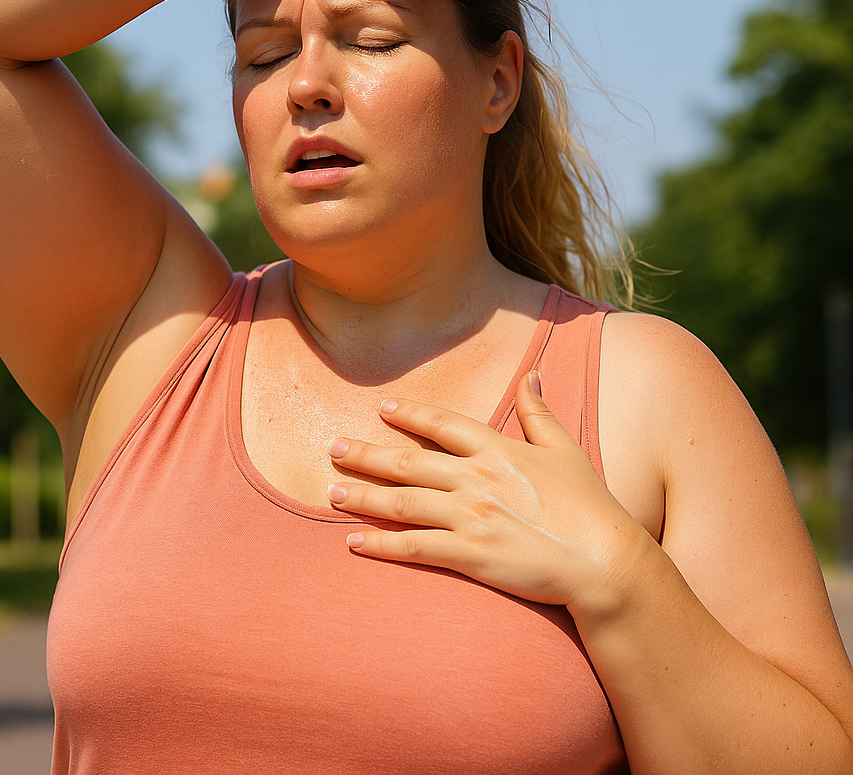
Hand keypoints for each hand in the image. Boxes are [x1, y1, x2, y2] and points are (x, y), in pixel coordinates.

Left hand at [325, 372, 647, 613]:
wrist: (606, 561)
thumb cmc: (590, 506)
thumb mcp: (566, 450)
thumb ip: (540, 412)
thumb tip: (533, 374)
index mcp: (499, 450)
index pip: (443, 424)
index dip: (410, 414)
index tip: (382, 408)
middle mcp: (477, 479)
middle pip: (409, 461)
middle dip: (366, 454)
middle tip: (332, 448)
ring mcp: (471, 517)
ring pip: (403, 502)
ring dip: (363, 497)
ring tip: (331, 492)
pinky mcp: (471, 554)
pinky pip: (415, 548)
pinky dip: (381, 544)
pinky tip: (354, 542)